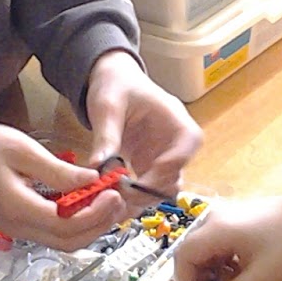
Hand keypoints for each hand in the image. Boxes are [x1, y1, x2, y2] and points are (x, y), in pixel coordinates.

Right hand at [0, 106, 126, 249]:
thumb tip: (92, 181)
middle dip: (99, 225)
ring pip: (63, 242)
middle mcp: (17, 227)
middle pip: (69, 242)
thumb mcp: (23, 150)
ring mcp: (16, 229)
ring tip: (108, 201)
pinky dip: (75, 224)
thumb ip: (59, 171)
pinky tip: (88, 203)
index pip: (67, 226)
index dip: (96, 214)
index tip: (114, 193)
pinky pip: (53, 233)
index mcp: (17, 209)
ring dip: (89, 227)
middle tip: (118, 199)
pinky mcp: (17, 223)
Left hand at [85, 51, 202, 209]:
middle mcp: (177, 145)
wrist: (113, 81)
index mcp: (179, 123)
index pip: (184, 152)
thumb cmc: (116, 86)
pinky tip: (109, 196)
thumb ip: (106, 136)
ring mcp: (164, 159)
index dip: (162, 171)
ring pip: (161, 191)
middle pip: (173, 179)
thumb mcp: (108, 106)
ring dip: (138, 199)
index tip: (134, 182)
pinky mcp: (150, 168)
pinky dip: (130, 197)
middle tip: (116, 195)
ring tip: (110, 198)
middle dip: (146, 192)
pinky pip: (146, 190)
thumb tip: (97, 166)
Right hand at [172, 190, 281, 280]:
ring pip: (202, 246)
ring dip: (210, 269)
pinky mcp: (236, 215)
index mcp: (215, 230)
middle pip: (190, 250)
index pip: (182, 258)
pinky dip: (220, 258)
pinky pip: (215, 239)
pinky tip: (239, 269)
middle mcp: (213, 217)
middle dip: (198, 277)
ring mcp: (224, 213)